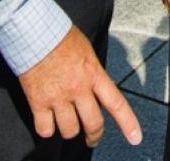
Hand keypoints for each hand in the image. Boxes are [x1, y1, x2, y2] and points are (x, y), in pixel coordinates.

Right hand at [17, 26, 141, 148]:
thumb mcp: (86, 50)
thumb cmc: (59, 35)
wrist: (34, 30)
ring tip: (65, 122)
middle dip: (94, 135)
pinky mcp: (38, 102)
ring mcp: (58, 97)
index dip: (128, 123)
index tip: (135, 137)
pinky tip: (46, 121)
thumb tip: (94, 84)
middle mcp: (78, 89)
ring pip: (70, 130)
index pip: (116, 103)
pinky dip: (46, 129)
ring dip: (68, 129)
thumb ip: (92, 71)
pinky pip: (45, 129)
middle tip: (91, 138)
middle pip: (93, 124)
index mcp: (94, 74)